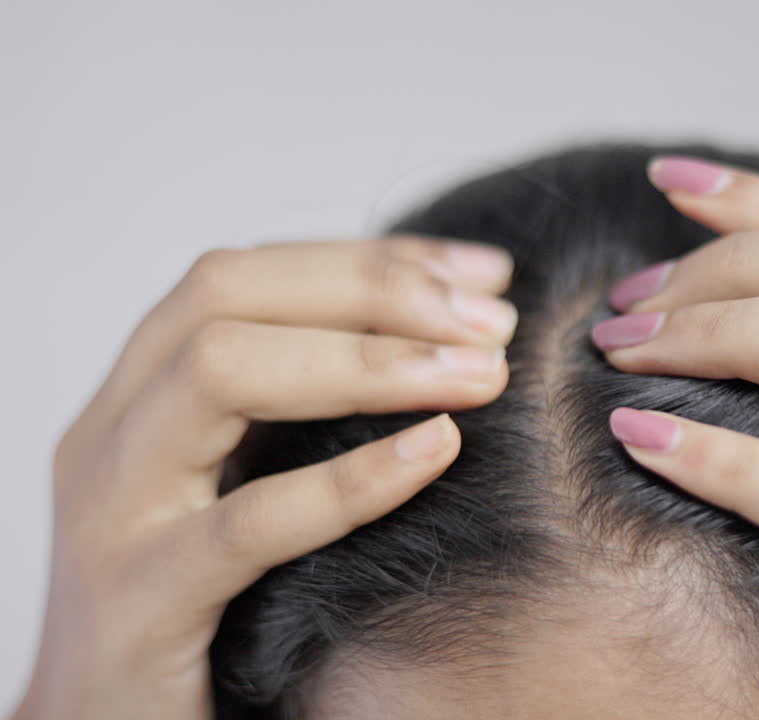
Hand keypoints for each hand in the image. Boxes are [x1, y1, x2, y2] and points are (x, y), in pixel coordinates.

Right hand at [13, 237, 516, 719]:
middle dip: (374, 291)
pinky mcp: (138, 603)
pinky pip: (246, 525)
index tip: (485, 273)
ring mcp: (113, 513)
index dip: (374, 259)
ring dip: (370, 362)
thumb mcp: (242, 482)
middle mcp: (113, 432)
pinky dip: (348, 480)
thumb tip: (449, 341)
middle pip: (226, 296)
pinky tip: (438, 452)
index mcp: (140, 392)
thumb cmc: (201, 602)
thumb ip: (305, 411)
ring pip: (219, 373)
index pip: (250, 275)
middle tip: (494, 321)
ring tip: (484, 375)